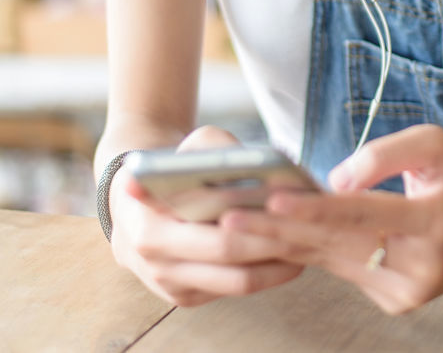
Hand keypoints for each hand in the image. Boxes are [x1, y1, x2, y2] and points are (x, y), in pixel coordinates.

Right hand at [109, 125, 303, 306]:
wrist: (133, 204)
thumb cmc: (173, 168)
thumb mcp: (192, 147)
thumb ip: (222, 151)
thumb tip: (266, 165)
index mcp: (150, 222)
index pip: (215, 232)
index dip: (256, 224)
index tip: (288, 210)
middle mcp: (154, 259)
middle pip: (230, 258)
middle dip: (273, 244)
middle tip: (308, 230)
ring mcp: (168, 283)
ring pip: (236, 282)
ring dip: (276, 267)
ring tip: (306, 245)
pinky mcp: (184, 296)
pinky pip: (231, 288)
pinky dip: (264, 273)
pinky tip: (286, 255)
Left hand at [230, 124, 442, 314]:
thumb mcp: (433, 146)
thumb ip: (384, 154)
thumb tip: (334, 181)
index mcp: (435, 220)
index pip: (368, 213)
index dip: (319, 208)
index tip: (275, 201)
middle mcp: (421, 263)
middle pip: (337, 243)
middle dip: (279, 230)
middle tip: (226, 219)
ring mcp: (407, 291)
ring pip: (332, 261)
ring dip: (282, 243)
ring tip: (234, 227)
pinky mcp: (394, 303)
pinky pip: (342, 272)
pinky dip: (307, 252)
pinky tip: (271, 238)